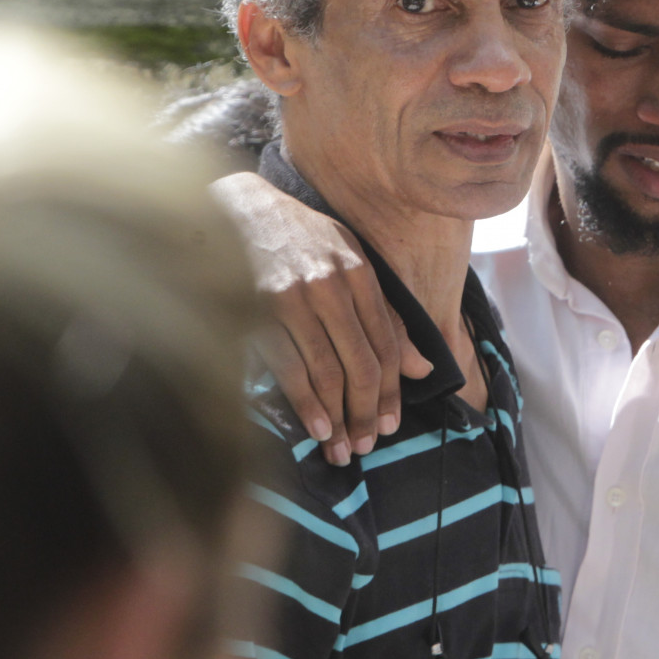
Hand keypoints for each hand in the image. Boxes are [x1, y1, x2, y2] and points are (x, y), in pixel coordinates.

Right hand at [211, 172, 430, 464]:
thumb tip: (422, 368)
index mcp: (359, 271)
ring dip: (339, 418)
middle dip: (367, 411)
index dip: (392, 388)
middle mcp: (332, 285)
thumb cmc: (296, 237)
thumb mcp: (347, 258)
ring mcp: (294, 298)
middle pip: (362, 361)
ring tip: (341, 450)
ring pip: (329, 371)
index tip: (391, 423)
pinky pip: (290, 367)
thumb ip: (383, 311)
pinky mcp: (258, 310)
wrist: (235, 208)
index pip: (387, 341)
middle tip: (367, 445)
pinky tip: (317, 428)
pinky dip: (307, 403)